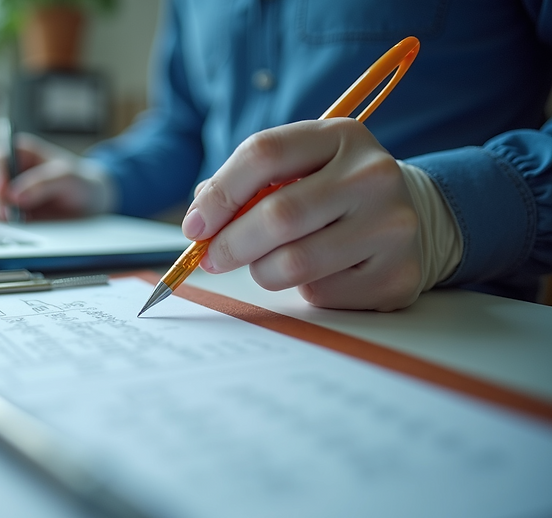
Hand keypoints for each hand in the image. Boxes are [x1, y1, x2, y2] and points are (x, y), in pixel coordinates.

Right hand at [0, 133, 113, 220]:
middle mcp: (9, 174)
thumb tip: (15, 196)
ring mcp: (9, 196)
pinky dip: (4, 226)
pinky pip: (0, 221)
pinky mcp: (13, 215)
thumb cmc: (80, 181)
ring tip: (18, 221)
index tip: (2, 189)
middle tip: (9, 213)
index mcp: (19, 154)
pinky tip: (20, 227)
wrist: (92, 203)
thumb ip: (42, 183)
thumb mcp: (67, 177)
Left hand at [182, 119, 422, 310]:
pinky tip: (318, 274)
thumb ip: (247, 184)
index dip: (220, 194)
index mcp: (341, 136)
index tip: (196, 225)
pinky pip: (321, 293)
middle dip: (231, 243)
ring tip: (266, 265)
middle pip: (278, 215)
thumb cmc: (333, 193)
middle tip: (212, 258)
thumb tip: (200, 219)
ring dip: (262, 271)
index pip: (264, 154)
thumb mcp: (297, 169)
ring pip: (294, 262)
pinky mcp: (397, 275)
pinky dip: (302, 290)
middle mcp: (373, 175)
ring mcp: (392, 226)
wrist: (409, 218)